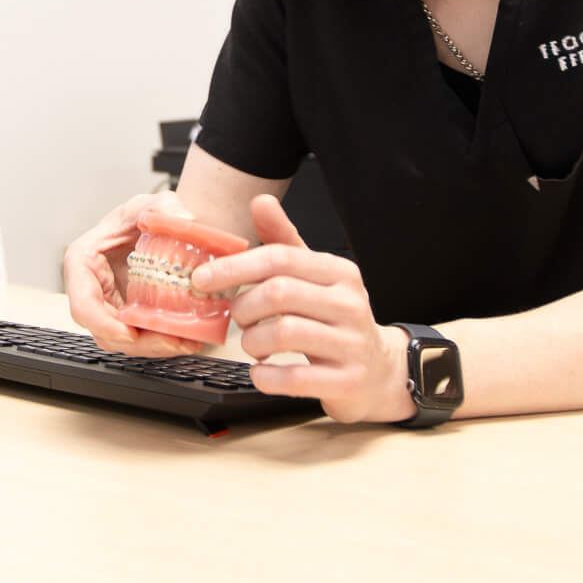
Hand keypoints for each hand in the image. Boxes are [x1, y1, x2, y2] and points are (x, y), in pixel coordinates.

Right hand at [63, 190, 205, 357]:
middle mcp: (92, 289)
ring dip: (153, 347)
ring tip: (185, 342)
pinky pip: (140, 337)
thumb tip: (184, 219)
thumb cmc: (138, 216)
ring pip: (123, 340)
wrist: (153, 226)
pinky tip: (187, 338)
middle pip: (104, 331)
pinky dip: (161, 342)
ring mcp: (109, 306)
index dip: (103, 324)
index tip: (129, 333)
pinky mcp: (128, 316)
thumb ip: (163, 206)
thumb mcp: (149, 204)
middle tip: (171, 342)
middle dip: (138, 342)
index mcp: (83, 263)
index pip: (83, 304)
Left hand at [188, 196, 414, 424]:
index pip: (280, 258)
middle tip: (238, 318)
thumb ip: (285, 242)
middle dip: (244, 307)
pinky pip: (295, 377)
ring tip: (253, 345)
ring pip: (283, 333)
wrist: (378, 368)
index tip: (203, 279)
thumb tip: (261, 202)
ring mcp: (351, 343)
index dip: (235, 267)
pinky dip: (266, 376)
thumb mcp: (314, 276)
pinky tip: (262, 371)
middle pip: (279, 293)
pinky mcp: (347, 380)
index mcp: (338, 272)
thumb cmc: (335, 317)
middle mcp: (349, 303)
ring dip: (252, 342)